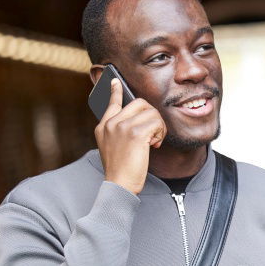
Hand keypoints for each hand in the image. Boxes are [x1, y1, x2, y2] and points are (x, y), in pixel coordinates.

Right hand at [94, 77, 166, 195]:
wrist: (119, 185)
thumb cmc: (120, 170)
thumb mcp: (113, 148)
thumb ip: (119, 132)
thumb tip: (138, 120)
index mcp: (103, 127)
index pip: (112, 103)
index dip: (116, 91)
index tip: (116, 81)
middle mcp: (111, 123)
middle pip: (140, 103)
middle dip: (153, 116)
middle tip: (154, 133)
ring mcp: (122, 127)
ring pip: (151, 112)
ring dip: (159, 127)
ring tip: (154, 141)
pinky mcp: (135, 133)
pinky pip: (156, 123)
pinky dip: (160, 133)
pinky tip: (155, 144)